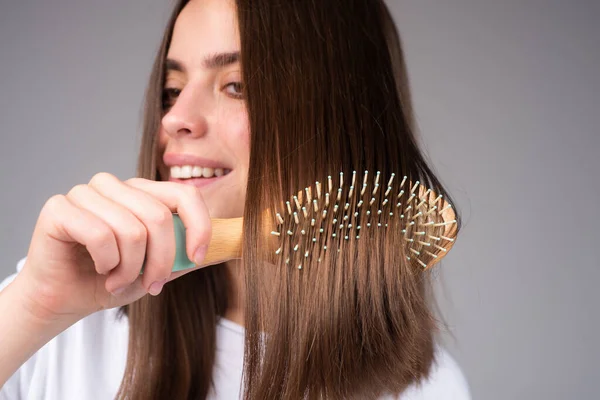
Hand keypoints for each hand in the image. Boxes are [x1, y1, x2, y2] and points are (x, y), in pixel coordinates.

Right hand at [18, 172, 210, 322]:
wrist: (64, 300)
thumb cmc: (109, 281)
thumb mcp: (158, 270)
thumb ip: (185, 255)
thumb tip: (226, 246)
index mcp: (141, 193)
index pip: (185, 194)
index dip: (198, 226)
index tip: (197, 258)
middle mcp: (114, 186)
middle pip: (159, 217)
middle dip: (161, 261)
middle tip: (151, 285)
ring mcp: (85, 193)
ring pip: (132, 230)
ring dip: (130, 269)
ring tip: (118, 280)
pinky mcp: (59, 208)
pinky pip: (100, 235)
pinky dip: (106, 264)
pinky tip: (99, 270)